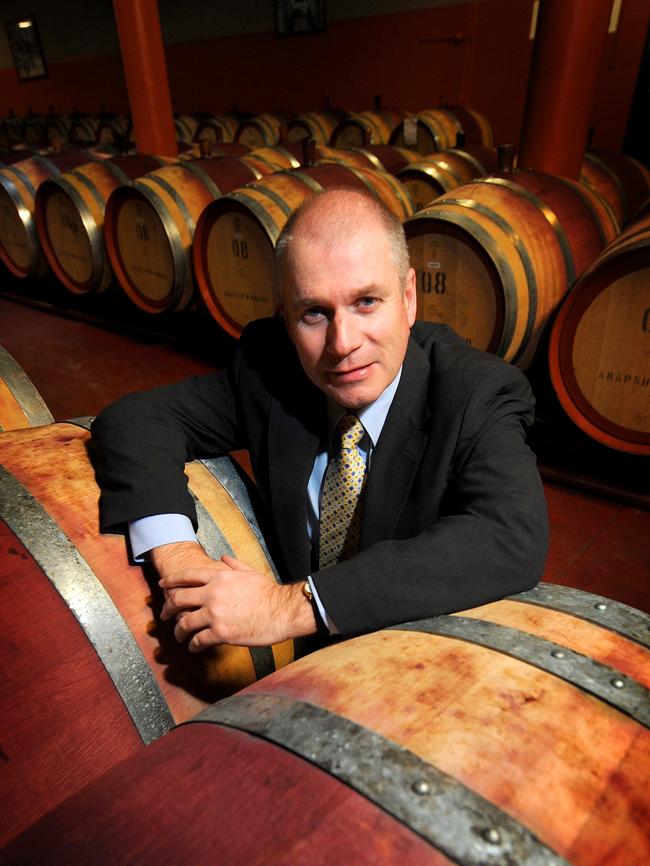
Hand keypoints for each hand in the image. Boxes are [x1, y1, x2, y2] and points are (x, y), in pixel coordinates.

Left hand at [153, 543, 316, 649]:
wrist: (282, 611)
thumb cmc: (268, 592)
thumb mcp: (249, 572)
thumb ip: (233, 564)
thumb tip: (223, 558)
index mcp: (219, 577)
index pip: (186, 576)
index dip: (171, 581)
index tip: (163, 587)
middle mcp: (212, 594)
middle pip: (179, 599)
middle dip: (168, 608)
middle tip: (164, 614)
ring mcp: (215, 614)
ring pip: (184, 623)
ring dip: (179, 631)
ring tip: (180, 635)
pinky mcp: (221, 633)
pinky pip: (198, 640)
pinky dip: (193, 645)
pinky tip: (193, 647)